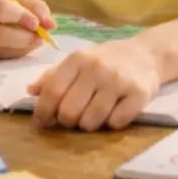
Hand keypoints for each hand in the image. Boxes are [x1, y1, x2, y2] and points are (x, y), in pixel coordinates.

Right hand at [0, 0, 54, 58]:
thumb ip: (35, 6)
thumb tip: (51, 25)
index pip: (1, 10)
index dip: (21, 18)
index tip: (37, 23)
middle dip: (25, 38)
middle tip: (41, 37)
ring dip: (22, 48)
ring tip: (35, 41)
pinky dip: (14, 53)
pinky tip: (23, 47)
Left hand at [27, 39, 161, 130]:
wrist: (147, 54)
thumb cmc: (107, 59)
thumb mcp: (78, 60)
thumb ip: (53, 76)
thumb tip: (30, 91)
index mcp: (78, 59)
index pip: (52, 90)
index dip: (42, 111)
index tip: (40, 123)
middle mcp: (97, 68)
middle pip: (69, 111)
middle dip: (66, 121)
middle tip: (72, 119)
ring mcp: (119, 81)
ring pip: (91, 121)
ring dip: (88, 125)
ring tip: (93, 115)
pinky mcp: (139, 94)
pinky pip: (116, 122)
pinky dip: (112, 123)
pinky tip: (113, 112)